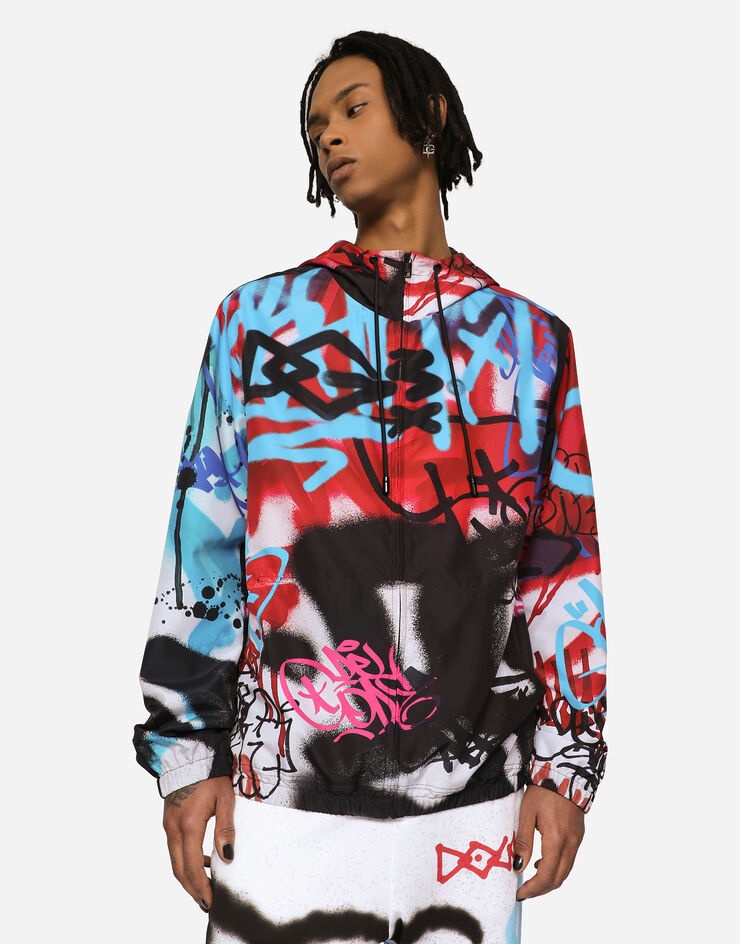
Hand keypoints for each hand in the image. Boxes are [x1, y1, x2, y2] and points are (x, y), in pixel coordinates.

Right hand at [162, 776, 235, 910]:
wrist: (190, 756)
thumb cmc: (211, 776)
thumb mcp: (225, 800)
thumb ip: (226, 829)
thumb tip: (227, 857)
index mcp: (189, 825)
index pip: (192, 866)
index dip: (201, 886)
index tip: (210, 900)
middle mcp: (174, 829)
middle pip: (179, 869)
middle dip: (192, 888)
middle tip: (206, 901)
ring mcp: (168, 825)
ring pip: (175, 861)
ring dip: (188, 877)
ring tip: (205, 886)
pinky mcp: (168, 821)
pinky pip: (175, 848)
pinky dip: (185, 861)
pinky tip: (203, 861)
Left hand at [513, 784, 584, 899]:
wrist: (565, 773)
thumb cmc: (544, 790)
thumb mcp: (527, 813)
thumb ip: (523, 841)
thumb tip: (518, 866)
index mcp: (557, 839)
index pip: (546, 876)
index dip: (532, 889)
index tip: (518, 894)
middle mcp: (570, 844)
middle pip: (558, 879)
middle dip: (540, 890)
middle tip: (523, 892)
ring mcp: (577, 841)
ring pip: (565, 872)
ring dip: (549, 881)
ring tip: (531, 880)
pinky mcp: (578, 836)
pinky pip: (569, 861)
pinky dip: (556, 869)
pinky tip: (543, 862)